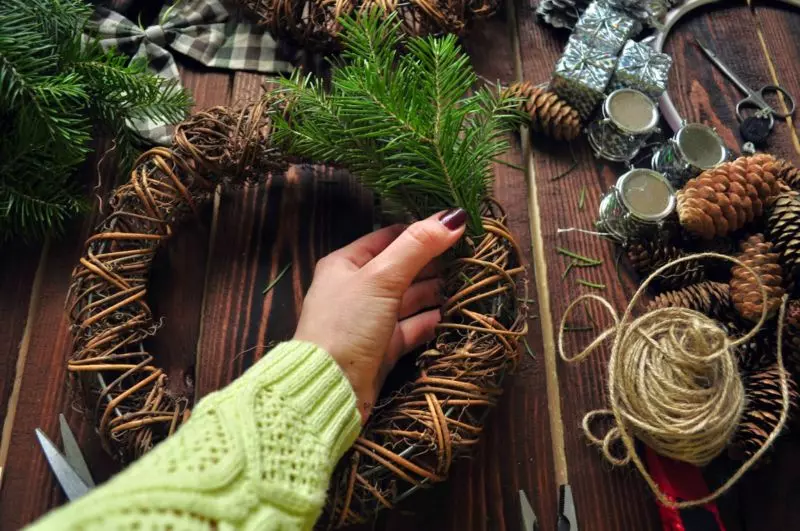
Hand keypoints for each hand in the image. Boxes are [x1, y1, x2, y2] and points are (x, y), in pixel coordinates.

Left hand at [294, 209, 466, 420]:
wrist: (330, 388)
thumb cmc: (348, 324)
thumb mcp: (382, 277)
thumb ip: (417, 246)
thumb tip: (455, 216)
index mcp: (346, 263)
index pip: (390, 237)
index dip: (422, 232)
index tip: (457, 229)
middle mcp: (357, 288)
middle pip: (403, 268)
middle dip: (434, 263)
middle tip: (471, 257)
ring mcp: (370, 319)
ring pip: (410, 298)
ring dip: (437, 291)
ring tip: (469, 283)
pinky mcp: (383, 347)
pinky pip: (412, 326)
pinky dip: (432, 320)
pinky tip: (455, 314)